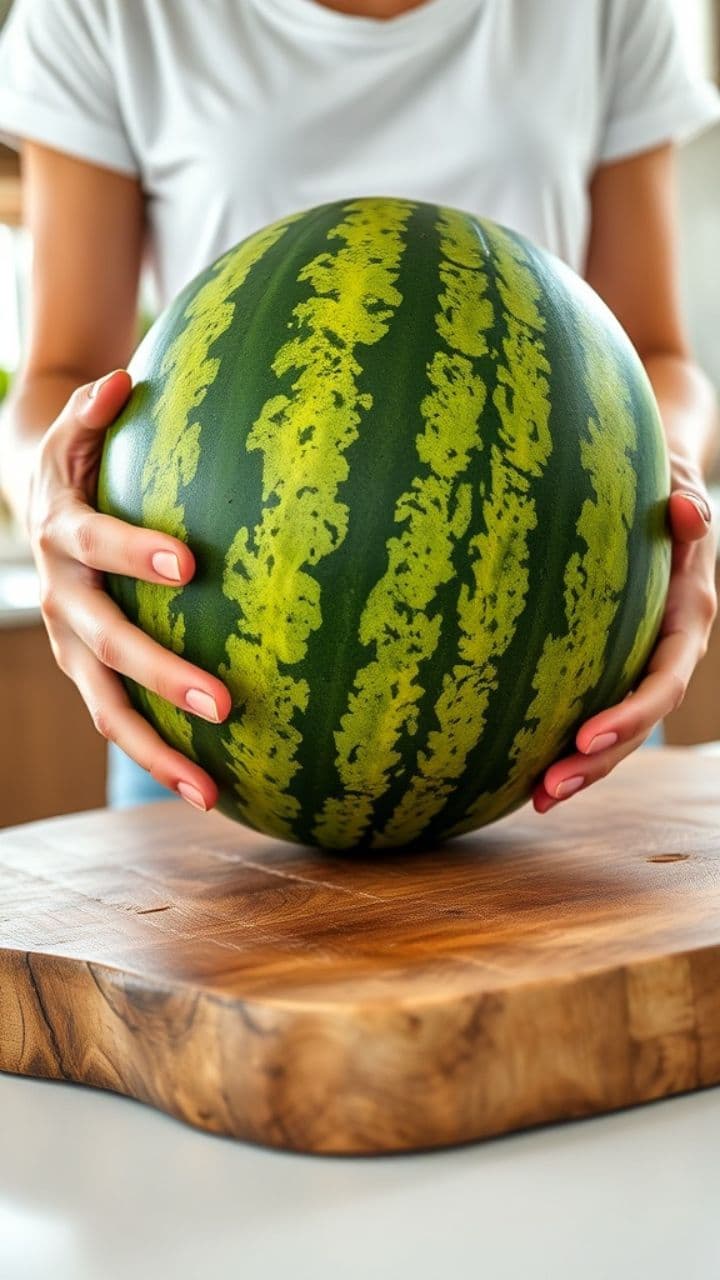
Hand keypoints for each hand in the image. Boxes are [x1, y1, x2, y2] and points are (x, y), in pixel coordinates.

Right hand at [27, 370, 231, 810]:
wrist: (34, 505)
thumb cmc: (76, 462)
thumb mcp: (74, 430)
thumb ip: (95, 410)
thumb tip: (123, 378)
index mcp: (62, 534)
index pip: (95, 544)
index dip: (133, 552)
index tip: (188, 564)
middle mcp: (60, 598)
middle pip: (106, 644)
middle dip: (161, 675)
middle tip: (224, 703)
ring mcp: (69, 646)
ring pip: (106, 707)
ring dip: (156, 752)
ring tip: (211, 792)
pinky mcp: (85, 674)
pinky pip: (119, 722)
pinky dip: (158, 759)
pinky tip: (212, 791)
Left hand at [533, 480, 716, 812]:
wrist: (659, 493)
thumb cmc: (662, 486)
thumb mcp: (678, 488)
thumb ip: (686, 506)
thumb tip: (689, 516)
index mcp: (689, 620)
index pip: (662, 683)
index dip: (629, 716)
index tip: (583, 737)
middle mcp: (666, 653)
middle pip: (637, 723)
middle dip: (597, 762)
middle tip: (547, 787)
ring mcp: (639, 664)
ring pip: (617, 731)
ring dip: (581, 769)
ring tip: (535, 798)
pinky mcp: (612, 665)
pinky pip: (594, 709)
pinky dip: (565, 743)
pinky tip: (523, 771)